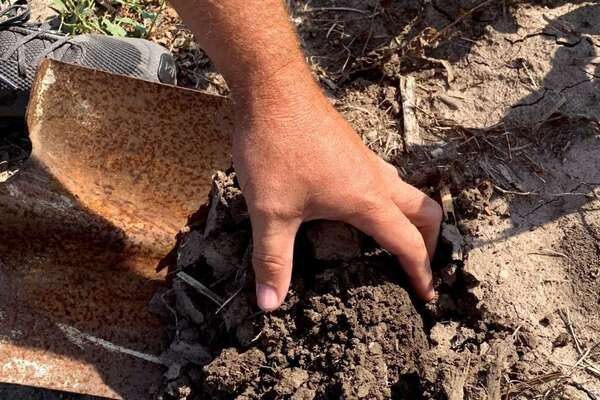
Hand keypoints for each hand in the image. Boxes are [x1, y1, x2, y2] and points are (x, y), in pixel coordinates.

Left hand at [233, 79, 442, 311]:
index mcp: (367, 200)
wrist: (272, 90)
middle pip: (425, 211)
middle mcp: (376, 179)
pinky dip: (389, 198)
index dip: (420, 272)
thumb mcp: (271, 211)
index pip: (408, 243)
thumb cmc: (275, 148)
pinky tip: (358, 204)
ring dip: (411, 217)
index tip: (426, 296)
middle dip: (430, 241)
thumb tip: (269, 304)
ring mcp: (365, 159)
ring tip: (394, 239)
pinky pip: (385, 177)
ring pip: (407, 190)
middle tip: (417, 264)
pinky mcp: (351, 147)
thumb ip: (273, 260)